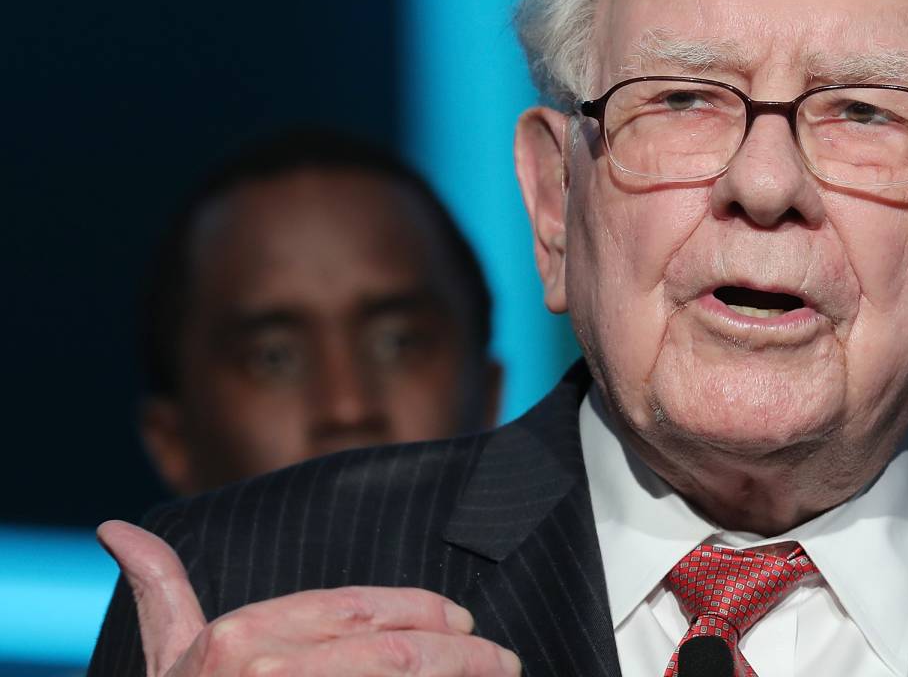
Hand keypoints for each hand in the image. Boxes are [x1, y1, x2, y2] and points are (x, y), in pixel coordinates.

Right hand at [98, 520, 521, 675]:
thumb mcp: (164, 663)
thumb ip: (160, 594)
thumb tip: (119, 529)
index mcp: (238, 640)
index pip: (359, 609)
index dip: (423, 612)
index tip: (463, 622)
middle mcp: (270, 672)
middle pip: (398, 653)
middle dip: (466, 654)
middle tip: (504, 660)